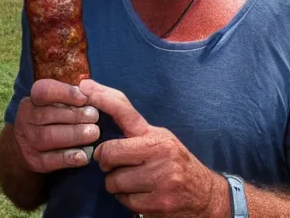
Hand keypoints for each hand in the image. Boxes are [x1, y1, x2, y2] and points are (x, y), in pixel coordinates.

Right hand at [14, 79, 99, 172]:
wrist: (35, 142)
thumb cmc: (57, 114)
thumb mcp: (62, 100)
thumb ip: (75, 94)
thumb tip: (91, 90)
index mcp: (34, 98)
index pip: (44, 91)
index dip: (65, 93)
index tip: (84, 97)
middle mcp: (26, 118)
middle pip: (47, 115)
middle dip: (75, 115)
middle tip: (95, 116)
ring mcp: (28, 140)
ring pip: (48, 137)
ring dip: (74, 135)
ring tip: (93, 133)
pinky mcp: (34, 160)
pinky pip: (50, 160)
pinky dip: (68, 158)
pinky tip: (83, 156)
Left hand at [79, 79, 228, 217]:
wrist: (204, 194)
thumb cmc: (175, 163)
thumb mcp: (160, 140)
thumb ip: (134, 133)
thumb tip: (102, 113)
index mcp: (155, 134)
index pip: (124, 111)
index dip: (103, 98)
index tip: (85, 88)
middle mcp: (158, 152)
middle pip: (110, 152)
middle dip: (105, 160)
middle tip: (111, 163)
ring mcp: (160, 178)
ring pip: (114, 181)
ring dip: (116, 183)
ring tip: (132, 180)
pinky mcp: (159, 202)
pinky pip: (124, 200)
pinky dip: (127, 199)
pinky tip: (140, 194)